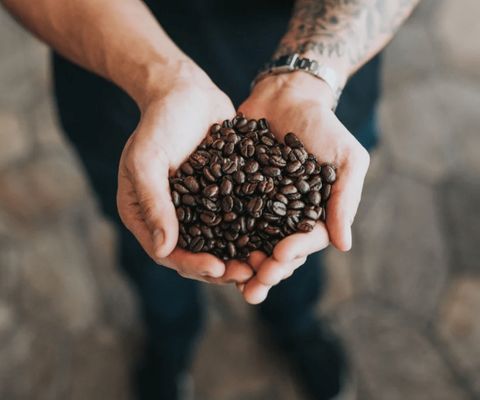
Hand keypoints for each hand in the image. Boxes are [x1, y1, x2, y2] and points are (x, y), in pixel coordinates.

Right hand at [117, 65, 253, 283]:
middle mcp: (174, 218)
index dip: (193, 264)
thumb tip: (164, 249)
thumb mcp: (147, 160)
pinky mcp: (224, 196)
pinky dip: (256, 231)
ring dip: (244, 256)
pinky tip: (277, 237)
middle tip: (251, 275)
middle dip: (224, 268)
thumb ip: (153, 203)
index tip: (218, 269)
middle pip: (199, 254)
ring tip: (268, 263)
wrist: (185, 92)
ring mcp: (201, 208)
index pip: (169, 252)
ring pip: (222, 242)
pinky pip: (239, 219)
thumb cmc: (158, 123)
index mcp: (148, 216)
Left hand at [238, 72, 369, 303]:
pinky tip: (208, 249)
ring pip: (251, 242)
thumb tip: (344, 245)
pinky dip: (220, 235)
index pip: (306, 242)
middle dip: (266, 271)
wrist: (287, 96)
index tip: (279, 258)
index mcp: (314, 213)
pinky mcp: (236, 192)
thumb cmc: (324, 126)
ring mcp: (260, 206)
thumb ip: (345, 199)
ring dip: (242, 263)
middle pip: (277, 251)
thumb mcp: (347, 158)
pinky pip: (228, 217)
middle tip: (252, 288)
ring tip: (230, 280)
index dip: (294, 253)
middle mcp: (286, 215)